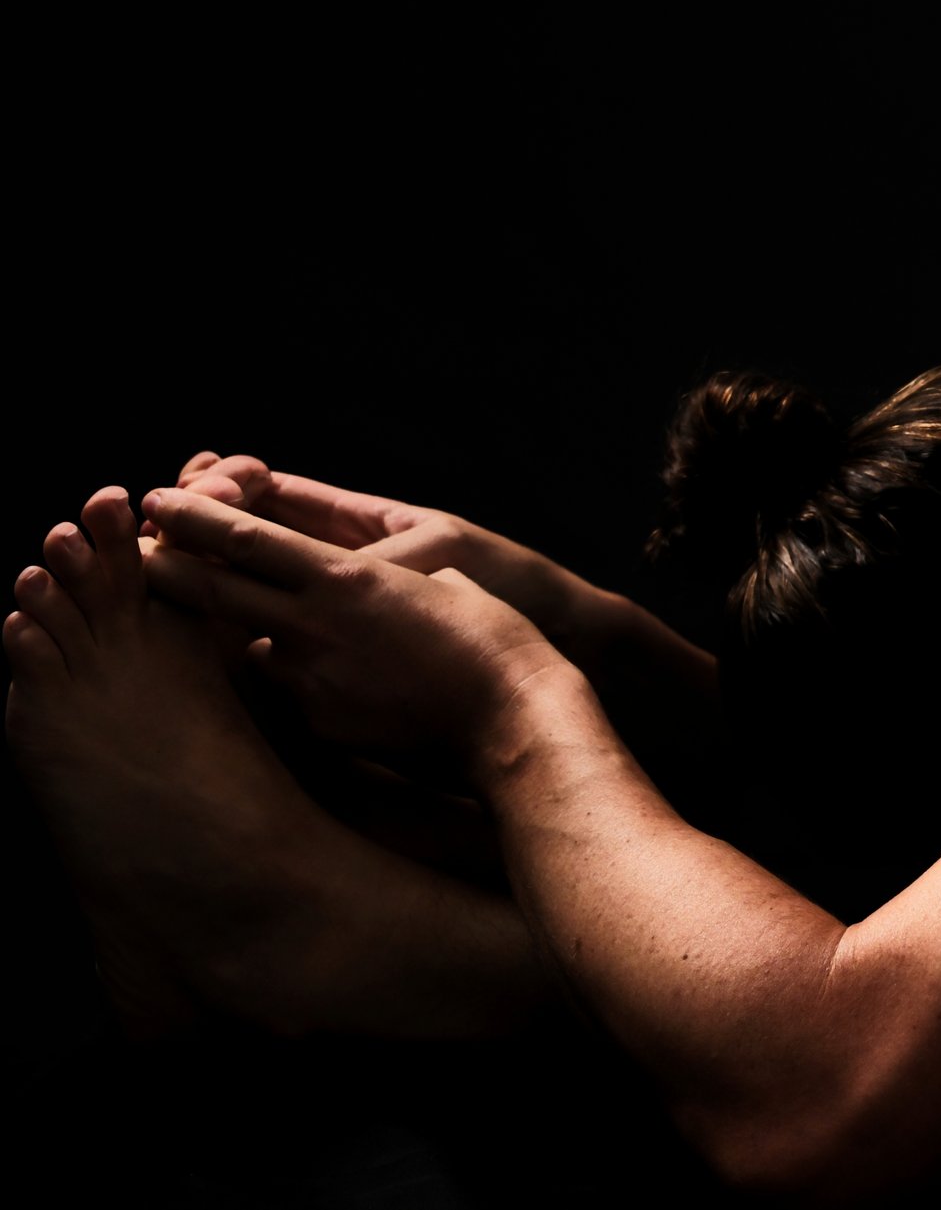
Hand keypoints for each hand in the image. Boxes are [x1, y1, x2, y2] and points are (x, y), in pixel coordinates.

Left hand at [139, 487, 574, 763]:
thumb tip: (356, 578)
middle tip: (138, 557)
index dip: (195, 517)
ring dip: (234, 634)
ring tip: (225, 626)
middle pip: (216, 591)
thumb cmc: (494, 637)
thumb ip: (381, 575)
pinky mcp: (321, 726)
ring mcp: (312, 680)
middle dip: (170, 571)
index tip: (159, 501)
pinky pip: (287, 695)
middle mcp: (316, 625)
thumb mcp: (442, 578)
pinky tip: (310, 686)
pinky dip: (289, 684)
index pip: (248, 539)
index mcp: (347, 576)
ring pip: (247, 647)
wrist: (515, 719)